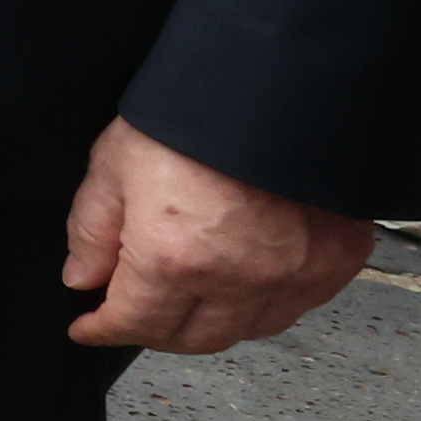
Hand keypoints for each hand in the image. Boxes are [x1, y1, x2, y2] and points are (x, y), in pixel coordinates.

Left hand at [62, 119, 374, 354]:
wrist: (276, 82)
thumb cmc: (190, 116)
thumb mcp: (114, 164)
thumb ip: (93, 230)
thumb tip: (83, 278)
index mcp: (174, 258)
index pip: (135, 323)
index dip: (104, 329)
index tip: (88, 328)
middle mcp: (238, 279)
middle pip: (194, 338)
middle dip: (156, 333)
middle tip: (136, 316)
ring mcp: (294, 274)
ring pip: (249, 331)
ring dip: (213, 326)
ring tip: (188, 304)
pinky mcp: (337, 259)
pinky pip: (299, 306)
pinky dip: (267, 307)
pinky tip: (245, 287)